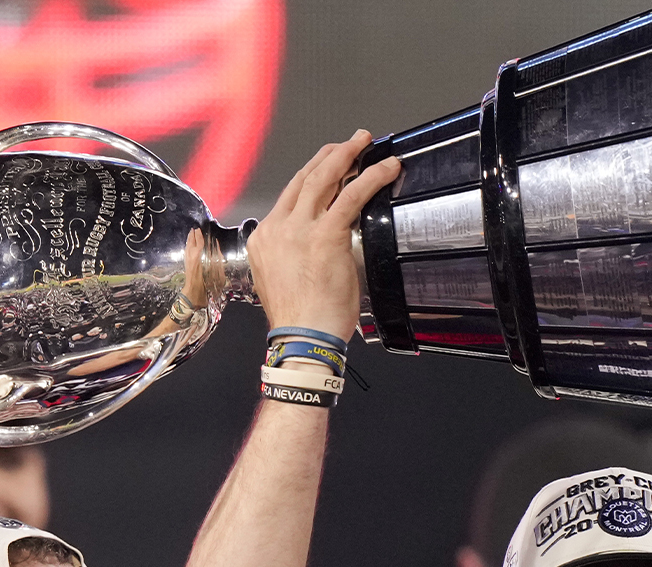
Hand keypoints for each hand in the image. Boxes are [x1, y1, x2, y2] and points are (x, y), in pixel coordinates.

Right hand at [246, 131, 399, 340]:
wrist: (301, 338)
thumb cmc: (300, 319)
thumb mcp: (284, 279)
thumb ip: (295, 255)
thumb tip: (316, 246)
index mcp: (265, 238)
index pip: (289, 195)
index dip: (312, 174)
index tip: (328, 164)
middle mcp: (278, 228)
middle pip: (304, 179)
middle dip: (329, 156)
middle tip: (349, 144)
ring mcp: (299, 229)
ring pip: (324, 178)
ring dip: (347, 155)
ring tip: (365, 143)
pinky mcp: (325, 235)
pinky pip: (351, 196)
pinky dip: (371, 177)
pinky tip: (386, 169)